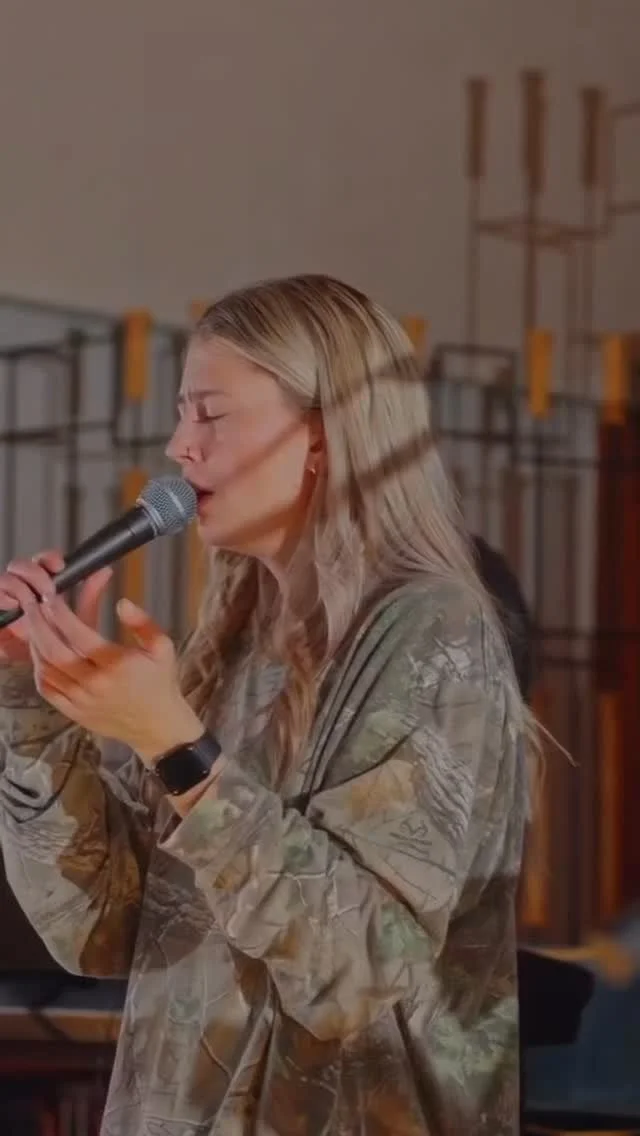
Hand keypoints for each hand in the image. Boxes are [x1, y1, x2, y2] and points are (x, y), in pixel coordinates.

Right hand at [0, 551, 110, 664]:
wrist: (48, 675)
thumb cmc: (65, 646)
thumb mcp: (80, 622)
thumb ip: (89, 597)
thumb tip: (105, 570)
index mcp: (44, 586)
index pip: (43, 561)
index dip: (49, 558)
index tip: (60, 566)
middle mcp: (23, 590)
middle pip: (19, 566)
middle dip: (32, 571)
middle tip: (47, 588)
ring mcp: (8, 603)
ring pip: (5, 580)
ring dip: (14, 584)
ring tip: (26, 599)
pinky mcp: (1, 621)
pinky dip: (2, 598)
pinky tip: (11, 606)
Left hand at [23, 594, 202, 762]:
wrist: (157, 725)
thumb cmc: (160, 683)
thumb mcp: (162, 647)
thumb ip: (142, 622)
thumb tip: (122, 603)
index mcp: (116, 664)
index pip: (79, 634)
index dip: (62, 613)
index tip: (53, 597)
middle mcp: (95, 683)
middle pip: (54, 650)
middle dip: (39, 624)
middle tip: (33, 605)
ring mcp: (81, 700)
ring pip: (46, 668)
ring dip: (35, 643)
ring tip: (35, 624)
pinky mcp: (73, 712)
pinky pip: (47, 689)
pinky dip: (39, 668)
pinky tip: (41, 653)